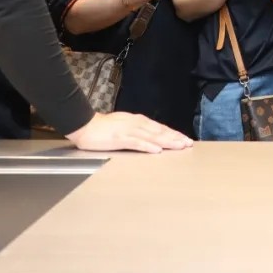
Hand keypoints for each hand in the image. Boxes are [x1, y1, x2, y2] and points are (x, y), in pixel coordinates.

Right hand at [65, 111, 193, 152]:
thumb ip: (138, 130)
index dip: (173, 134)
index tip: (185, 139)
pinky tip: (157, 150)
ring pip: (152, 136)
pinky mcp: (120, 138)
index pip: (160, 128)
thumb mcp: (124, 125)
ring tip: (179, 146)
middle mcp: (136, 124)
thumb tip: (152, 137)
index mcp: (138, 121)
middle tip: (188, 144)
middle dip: (175, 138)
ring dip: (167, 141)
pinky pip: (137, 142)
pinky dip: (148, 146)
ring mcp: (129, 130)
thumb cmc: (103, 127)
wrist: (84, 125)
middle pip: (160, 131)